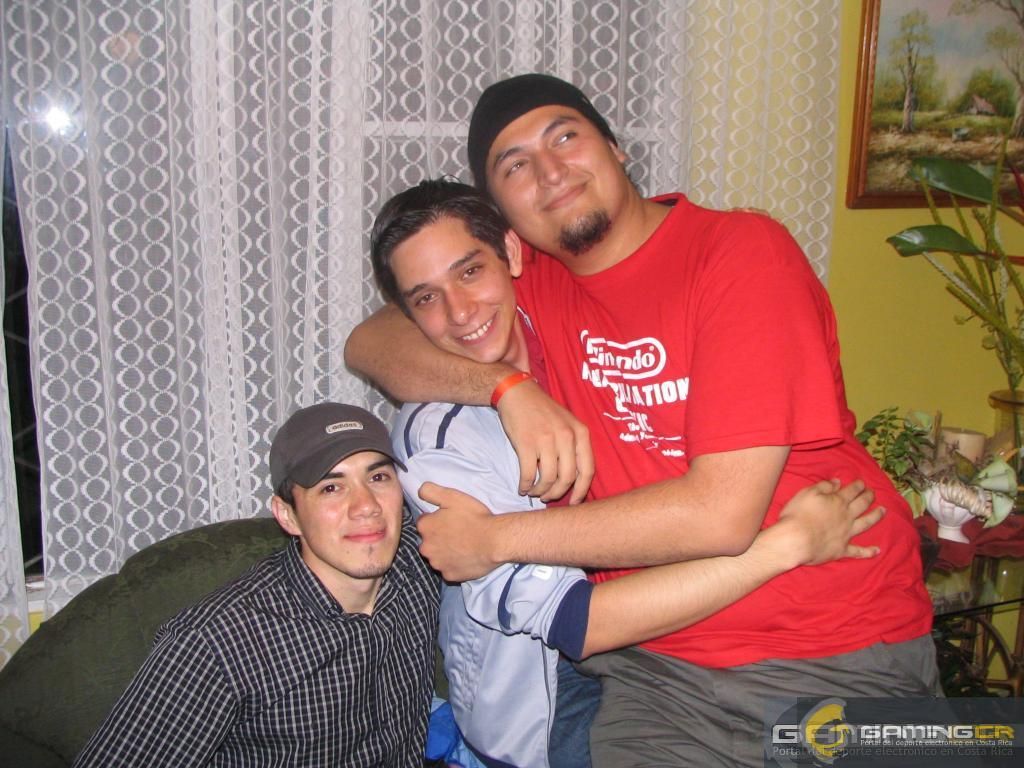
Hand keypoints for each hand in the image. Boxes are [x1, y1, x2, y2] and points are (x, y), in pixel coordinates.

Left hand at [416, 482, 499, 580]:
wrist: (495, 541)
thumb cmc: (474, 517)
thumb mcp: (452, 496)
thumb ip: (430, 491)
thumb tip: (419, 492)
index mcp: (425, 527)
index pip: (424, 522)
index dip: (437, 519)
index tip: (450, 519)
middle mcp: (426, 548)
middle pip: (429, 541)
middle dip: (439, 537)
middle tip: (458, 532)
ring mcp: (438, 564)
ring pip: (438, 557)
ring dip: (446, 552)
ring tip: (464, 545)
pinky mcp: (450, 576)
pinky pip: (449, 569)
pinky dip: (455, 564)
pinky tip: (466, 557)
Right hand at [495, 380, 593, 503]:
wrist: (518, 393)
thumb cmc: (543, 411)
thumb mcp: (568, 423)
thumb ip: (575, 447)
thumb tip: (574, 481)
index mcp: (580, 433)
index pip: (587, 470)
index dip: (581, 491)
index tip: (574, 503)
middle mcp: (567, 436)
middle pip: (568, 478)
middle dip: (557, 493)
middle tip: (548, 497)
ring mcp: (547, 439)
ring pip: (548, 478)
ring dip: (540, 491)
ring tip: (534, 492)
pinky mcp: (526, 443)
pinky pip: (528, 473)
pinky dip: (525, 485)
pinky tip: (523, 487)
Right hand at [765, 479, 883, 566]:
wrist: (796, 540)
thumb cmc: (798, 514)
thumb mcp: (807, 493)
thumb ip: (824, 486)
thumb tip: (838, 482)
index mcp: (837, 502)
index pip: (851, 491)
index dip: (858, 486)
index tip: (862, 483)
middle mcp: (846, 517)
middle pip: (862, 505)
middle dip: (868, 497)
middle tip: (873, 493)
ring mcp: (846, 534)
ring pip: (866, 524)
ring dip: (875, 517)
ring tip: (883, 511)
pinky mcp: (842, 550)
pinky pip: (858, 551)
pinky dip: (868, 552)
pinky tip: (877, 551)